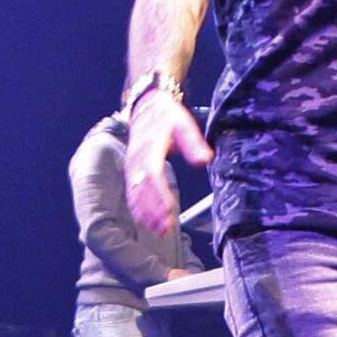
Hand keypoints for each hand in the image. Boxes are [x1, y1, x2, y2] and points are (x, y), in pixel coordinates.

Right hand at [124, 93, 205, 230]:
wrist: (146, 105)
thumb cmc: (166, 116)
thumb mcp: (183, 124)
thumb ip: (194, 143)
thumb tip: (205, 161)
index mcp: (149, 149)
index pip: (153, 176)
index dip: (160, 195)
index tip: (170, 211)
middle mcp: (136, 161)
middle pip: (142, 190)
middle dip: (153, 211)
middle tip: (166, 229)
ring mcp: (132, 167)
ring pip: (135, 195)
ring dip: (146, 214)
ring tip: (159, 231)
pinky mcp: (132, 172)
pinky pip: (132, 194)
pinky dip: (140, 209)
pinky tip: (149, 222)